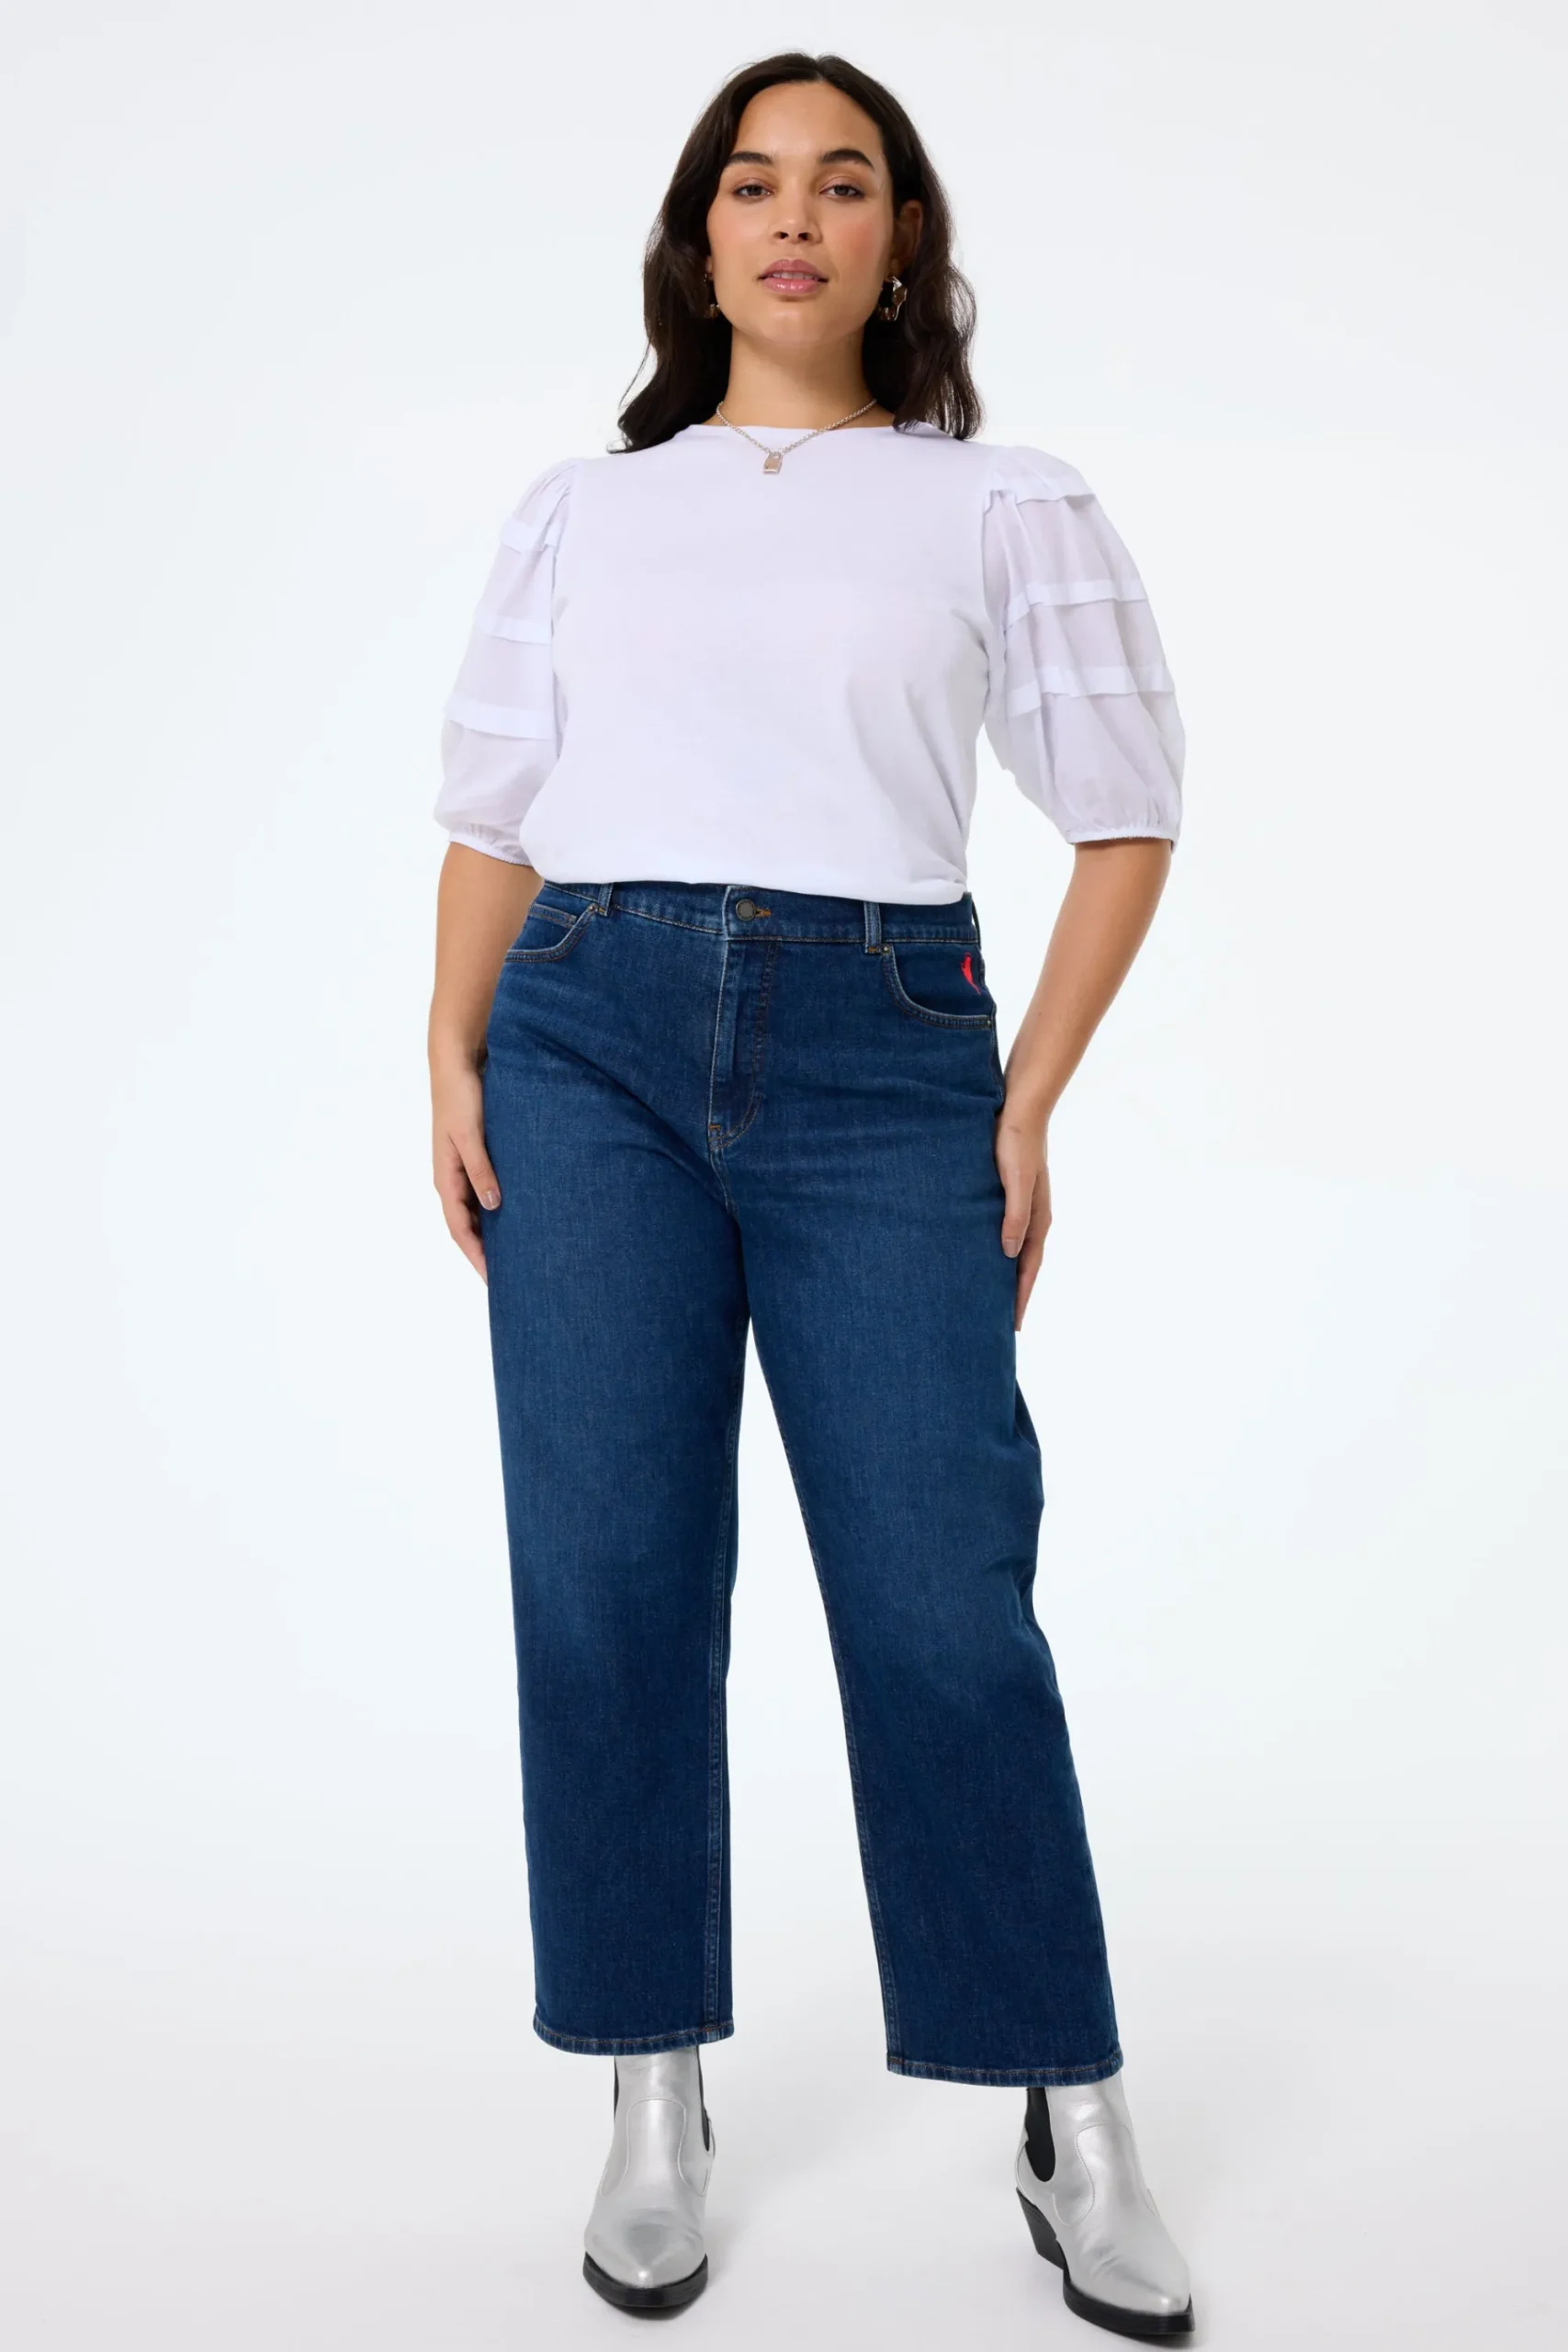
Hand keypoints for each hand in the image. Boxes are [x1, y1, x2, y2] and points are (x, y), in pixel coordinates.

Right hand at [432, 1052, 499, 1281]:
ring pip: (477, 1213)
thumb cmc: (462, 1097)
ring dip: (492, 1234)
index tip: (494, 1280)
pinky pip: (485, 1194)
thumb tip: (493, 1207)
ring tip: (518, 1255)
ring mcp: (463, 1170)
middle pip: (467, 1228)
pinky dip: (498, 1211)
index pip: (459, 1230)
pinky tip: (518, 1218)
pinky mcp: (476, 1158)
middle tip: (511, 1278)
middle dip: (485, 1254)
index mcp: (445, 1179)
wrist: (457, 1064)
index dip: (476, 1257)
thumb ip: (481, 1170)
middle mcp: (452, 1180)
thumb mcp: (471, 1135)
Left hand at [994, 1102, 1050, 1331]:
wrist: (1019, 1109)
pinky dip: (995, 1250)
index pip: (1028, 1269)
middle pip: (1022, 1265)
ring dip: (1003, 1274)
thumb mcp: (1016, 1182)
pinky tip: (979, 1255)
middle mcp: (1032, 1218)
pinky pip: (1002, 1232)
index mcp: (1037, 1219)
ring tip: (987, 1296)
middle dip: (1013, 1294)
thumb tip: (1008, 1254)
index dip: (1020, 1297)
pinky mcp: (1006, 1195)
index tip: (1012, 1326)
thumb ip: (1014, 1216)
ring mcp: (1020, 1207)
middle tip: (998, 1323)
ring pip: (1012, 1250)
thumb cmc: (1016, 1143)